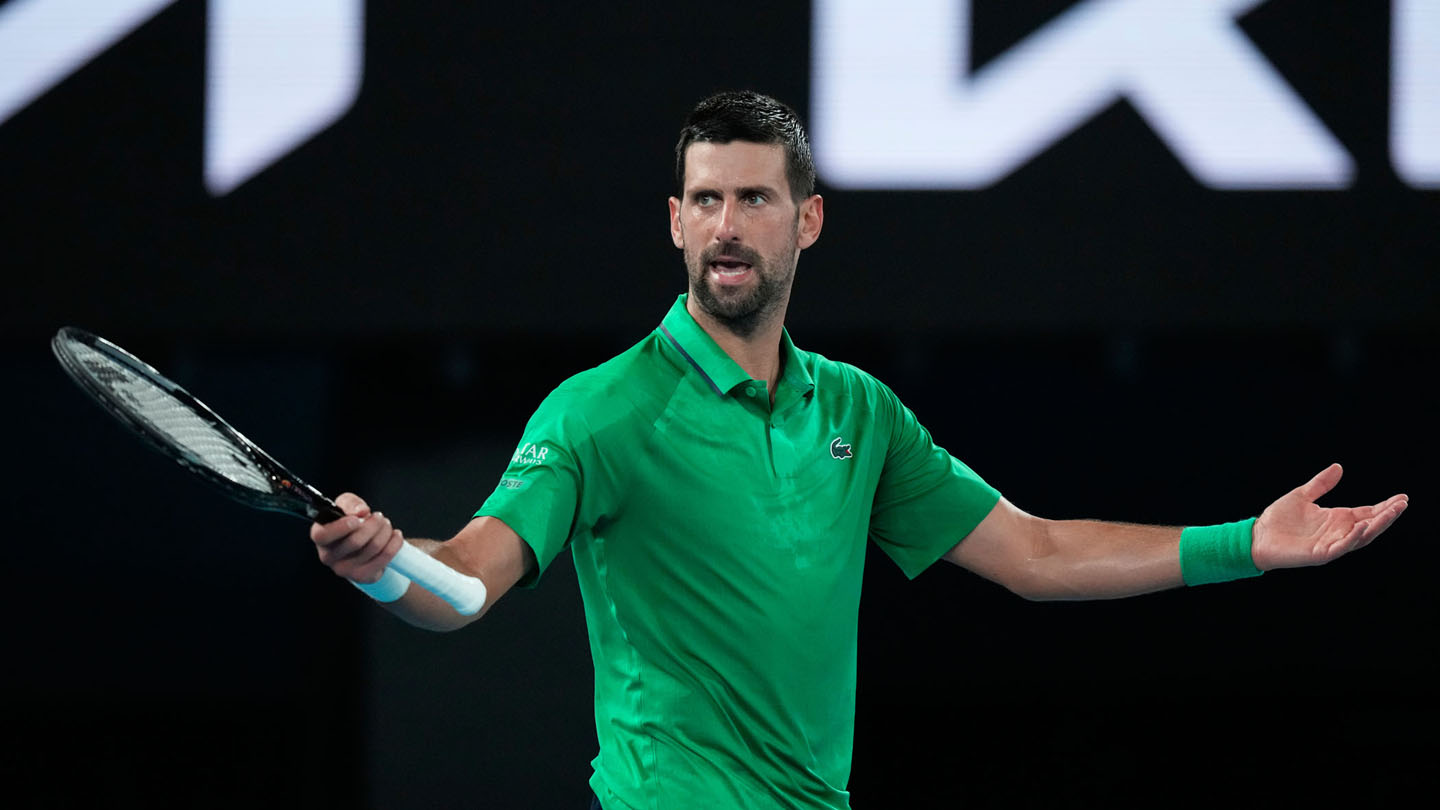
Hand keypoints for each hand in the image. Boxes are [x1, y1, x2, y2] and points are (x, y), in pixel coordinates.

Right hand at [309, 492, 404, 582]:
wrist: (364, 546)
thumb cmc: (352, 524)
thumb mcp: (347, 506)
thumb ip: (350, 503)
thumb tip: (361, 512)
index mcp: (321, 538)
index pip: (322, 535)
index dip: (340, 527)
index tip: (357, 519)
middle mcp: (328, 556)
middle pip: (355, 541)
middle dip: (373, 524)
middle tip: (379, 517)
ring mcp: (345, 570)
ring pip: (373, 547)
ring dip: (385, 530)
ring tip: (386, 525)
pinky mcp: (362, 576)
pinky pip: (384, 557)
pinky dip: (394, 543)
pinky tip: (395, 536)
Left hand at [1252, 464, 1407, 570]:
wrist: (1257, 536)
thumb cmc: (1278, 519)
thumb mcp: (1302, 495)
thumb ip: (1321, 483)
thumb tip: (1339, 468)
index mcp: (1336, 519)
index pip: (1367, 513)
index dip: (1384, 507)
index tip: (1402, 498)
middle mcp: (1338, 532)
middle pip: (1370, 525)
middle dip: (1387, 515)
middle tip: (1403, 504)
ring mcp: (1331, 544)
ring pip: (1361, 537)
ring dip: (1377, 525)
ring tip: (1391, 512)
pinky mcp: (1320, 554)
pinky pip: (1341, 547)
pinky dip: (1353, 538)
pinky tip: (1362, 526)